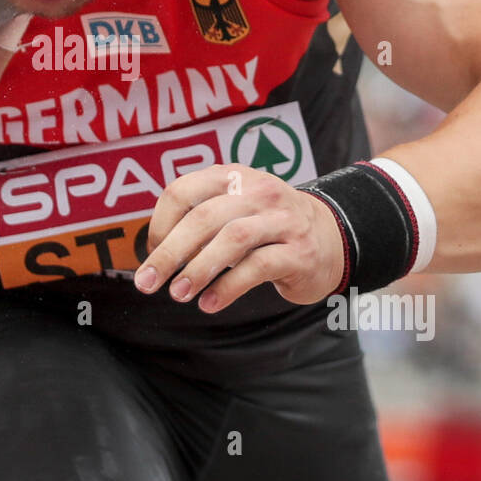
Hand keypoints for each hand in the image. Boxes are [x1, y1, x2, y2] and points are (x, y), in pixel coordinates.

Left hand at [134, 163, 345, 312]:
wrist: (333, 238)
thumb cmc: (267, 227)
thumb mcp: (234, 209)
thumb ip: (199, 221)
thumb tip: (154, 254)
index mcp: (233, 176)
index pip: (182, 191)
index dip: (160, 224)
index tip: (152, 254)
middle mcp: (259, 191)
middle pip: (203, 218)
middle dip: (169, 254)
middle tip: (147, 283)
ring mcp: (282, 220)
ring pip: (232, 239)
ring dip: (198, 269)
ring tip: (178, 294)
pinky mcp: (300, 252)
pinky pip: (258, 267)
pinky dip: (228, 287)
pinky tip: (209, 303)